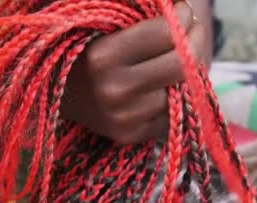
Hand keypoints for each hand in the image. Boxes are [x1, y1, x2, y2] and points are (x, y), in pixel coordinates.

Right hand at [60, 1, 206, 143]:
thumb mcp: (109, 23)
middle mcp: (113, 91)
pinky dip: (177, 96)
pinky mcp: (131, 135)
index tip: (183, 10)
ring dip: (190, 69)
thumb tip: (182, 7)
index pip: (167, 33)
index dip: (182, 17)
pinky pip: (173, 114)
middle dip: (195, 41)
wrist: (61, 92)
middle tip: (193, 30)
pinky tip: (169, 81)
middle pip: (181, 64)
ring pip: (182, 90)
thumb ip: (141, 10)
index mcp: (103, 57)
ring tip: (181, 55)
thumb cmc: (90, 48)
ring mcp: (124, 118)